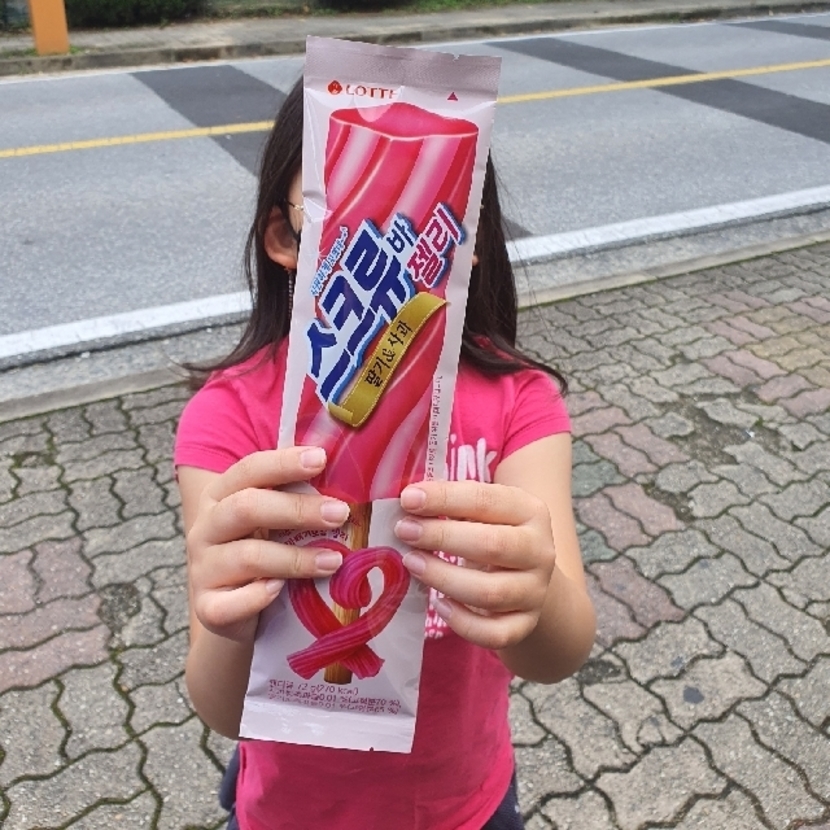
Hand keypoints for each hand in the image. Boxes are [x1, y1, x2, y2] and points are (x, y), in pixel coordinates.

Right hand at [185, 448, 349, 643]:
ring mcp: (203, 568)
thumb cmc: (260, 553)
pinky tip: (281, 590)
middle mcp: (206, 528)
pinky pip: (230, 603)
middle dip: (297, 509)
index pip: (250, 470)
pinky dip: (257, 596)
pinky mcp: (208, 607)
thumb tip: (349, 485)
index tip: (321, 459)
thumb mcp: (271, 522)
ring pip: (247, 557)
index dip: (284, 463)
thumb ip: (295, 500)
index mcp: (221, 496)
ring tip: (334, 561)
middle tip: (340, 513)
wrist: (229, 611)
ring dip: (296, 558)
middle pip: (246, 507)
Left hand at [394, 480, 555, 650]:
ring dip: (443, 578)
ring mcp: (534, 591)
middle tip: (404, 531)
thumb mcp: (480, 511)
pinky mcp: (525, 624)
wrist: (526, 575)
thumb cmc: (491, 532)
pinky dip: (462, 623)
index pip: (486, 500)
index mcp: (530, 511)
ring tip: (412, 563)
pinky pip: (494, 633)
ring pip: (489, 592)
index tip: (408, 499)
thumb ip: (449, 503)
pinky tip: (439, 604)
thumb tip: (407, 500)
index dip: (445, 499)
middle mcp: (539, 551)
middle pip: (491, 545)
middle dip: (441, 537)